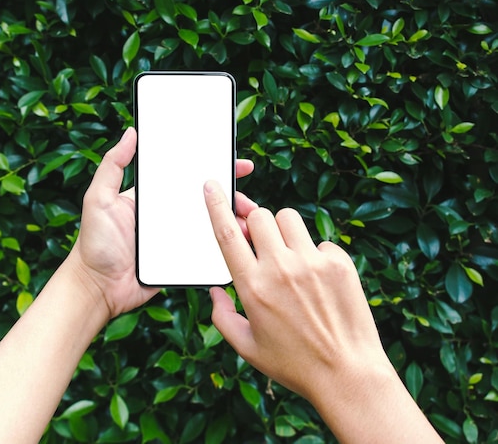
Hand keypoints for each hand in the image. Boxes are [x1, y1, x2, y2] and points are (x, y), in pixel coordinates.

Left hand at [69, 128, 255, 317]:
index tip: (237, 164)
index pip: (188, 178)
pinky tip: (239, 245)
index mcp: (154, 198)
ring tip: (249, 224)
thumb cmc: (93, 243)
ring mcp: (178, 239)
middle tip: (251, 202)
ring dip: (233, 223)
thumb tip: (130, 133)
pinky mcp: (181, 261)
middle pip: (208, 202)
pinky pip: (207, 252)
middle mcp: (170, 215)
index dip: (213, 169)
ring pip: (212, 227)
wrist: (96, 288)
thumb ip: (113, 165)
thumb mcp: (98, 198)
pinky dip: (225, 248)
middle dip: (233, 199)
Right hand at [203, 180, 389, 399]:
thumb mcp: (247, 347)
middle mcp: (281, 269)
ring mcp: (312, 263)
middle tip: (261, 243)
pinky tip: (318, 278)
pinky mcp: (340, 263)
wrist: (347, 373)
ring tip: (291, 257)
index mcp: (252, 287)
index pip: (227, 234)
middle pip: (260, 215)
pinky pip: (320, 240)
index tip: (212, 185)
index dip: (216, 205)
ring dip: (284, 232)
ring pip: (289, 217)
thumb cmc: (293, 364)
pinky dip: (315, 253)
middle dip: (255, 224)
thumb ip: (222, 316)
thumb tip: (216, 290)